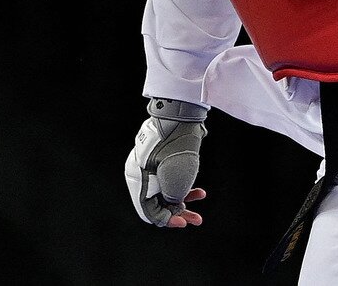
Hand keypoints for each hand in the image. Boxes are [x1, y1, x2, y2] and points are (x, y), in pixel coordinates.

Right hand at [125, 97, 208, 227]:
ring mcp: (151, 165)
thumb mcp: (176, 180)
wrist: (182, 114)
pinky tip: (199, 191)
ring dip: (183, 199)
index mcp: (137, 181)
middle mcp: (140, 174)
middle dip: (178, 211)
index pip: (148, 211)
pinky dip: (184, 185)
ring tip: (200, 200)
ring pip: (166, 190)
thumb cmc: (176, 146)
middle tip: (197, 219)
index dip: (166, 220)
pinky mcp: (163, 157)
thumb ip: (173, 198)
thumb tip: (174, 203)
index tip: (184, 223)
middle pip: (157, 202)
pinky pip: (171, 177)